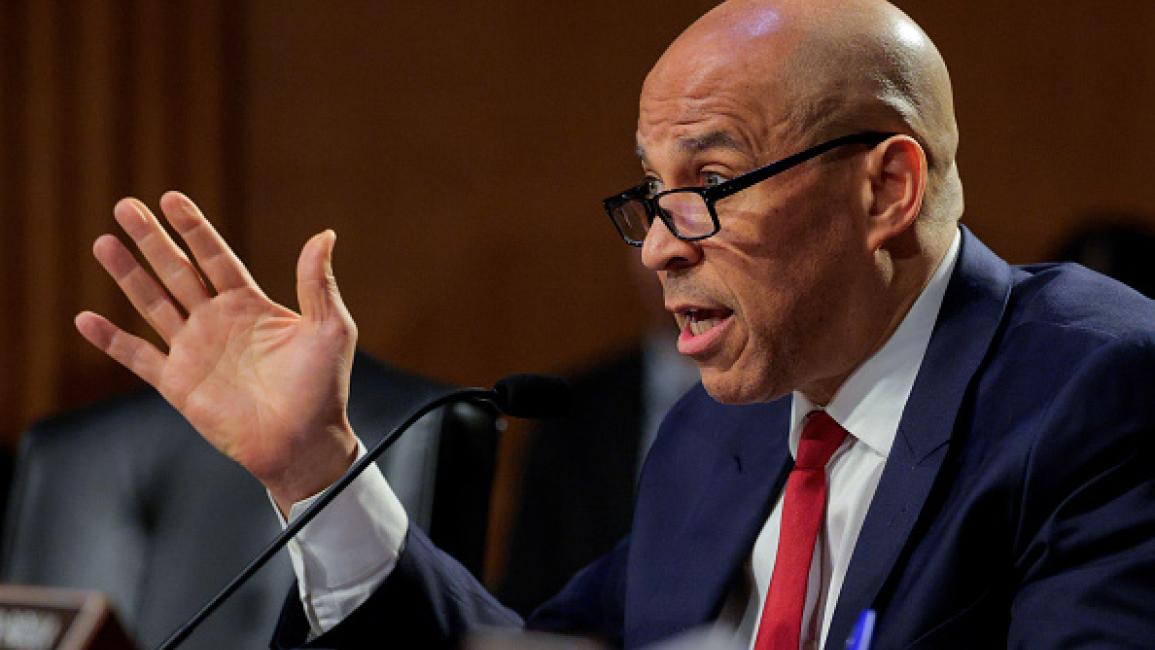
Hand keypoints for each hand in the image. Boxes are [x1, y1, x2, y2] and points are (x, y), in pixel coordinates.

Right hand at [76, 192, 358, 511]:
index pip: (216, 257)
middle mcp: (217, 322)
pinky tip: (84, 319)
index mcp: (251, 305)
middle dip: (152, 239)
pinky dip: (111, 340)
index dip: (194, 228)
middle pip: (177, 271)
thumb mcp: (330, 329)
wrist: (302, 441)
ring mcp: (194, 350)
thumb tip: (325, 234)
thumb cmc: (323, 388)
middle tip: (126, 206)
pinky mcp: (178, 383)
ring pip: (152, 303)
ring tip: (104, 242)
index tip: (171, 199)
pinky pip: (137, 356)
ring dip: (128, 274)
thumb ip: (318, 283)